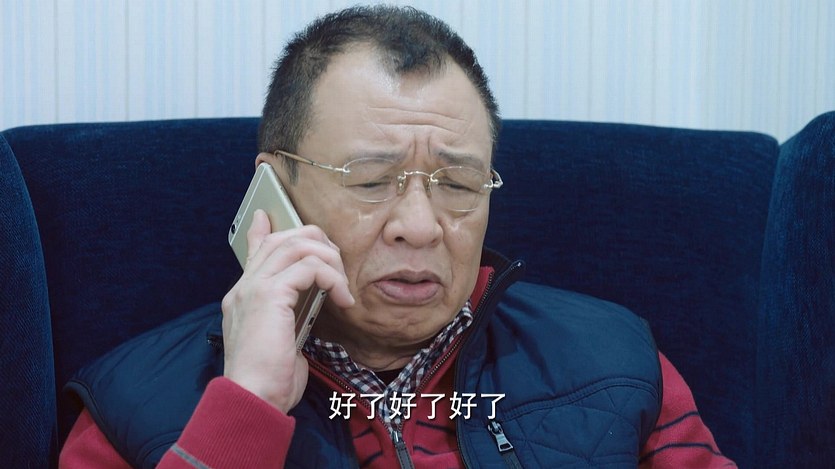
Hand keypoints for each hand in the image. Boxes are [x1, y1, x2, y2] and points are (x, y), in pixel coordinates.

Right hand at [220, 209, 353, 412]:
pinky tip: (342, 299)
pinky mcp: (269, 295)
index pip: (254, 252)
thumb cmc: (269, 381)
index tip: (267, 217)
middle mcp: (244, 287)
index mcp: (243, 297)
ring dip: (330, 260)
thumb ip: (289, 319)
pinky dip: (332, 278)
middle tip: (338, 267)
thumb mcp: (282, 343)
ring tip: (343, 287)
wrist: (252, 399)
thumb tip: (307, 309)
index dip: (263, 231)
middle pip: (282, 239)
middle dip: (317, 242)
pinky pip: (309, 267)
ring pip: (297, 245)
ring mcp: (254, 288)